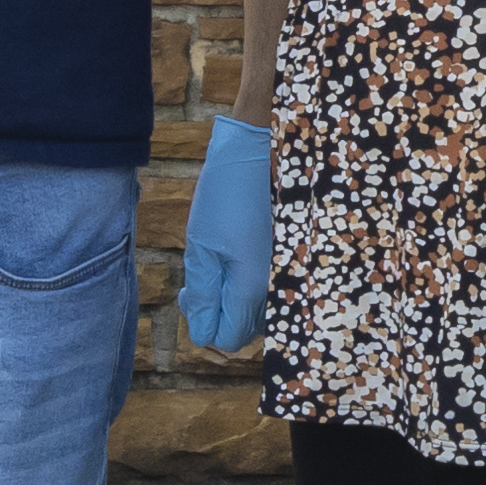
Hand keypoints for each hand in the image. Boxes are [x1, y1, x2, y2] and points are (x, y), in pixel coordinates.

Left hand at [177, 109, 272, 355]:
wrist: (267, 146)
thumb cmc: (229, 189)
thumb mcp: (201, 241)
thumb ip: (202, 291)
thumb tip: (202, 332)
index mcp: (251, 286)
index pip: (226, 338)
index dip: (202, 324)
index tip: (188, 294)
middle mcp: (278, 287)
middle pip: (245, 331)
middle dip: (218, 313)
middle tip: (200, 280)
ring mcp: (291, 274)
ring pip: (261, 314)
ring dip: (236, 300)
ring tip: (220, 264)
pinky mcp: (296, 259)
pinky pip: (274, 291)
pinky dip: (253, 285)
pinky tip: (240, 256)